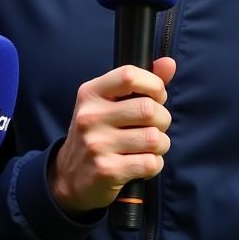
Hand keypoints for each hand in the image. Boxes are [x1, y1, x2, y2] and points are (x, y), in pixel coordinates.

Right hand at [49, 58, 175, 214]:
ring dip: (160, 145)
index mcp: (90, 93)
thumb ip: (140, 83)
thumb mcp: (108, 104)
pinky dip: (154, 164)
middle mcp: (90, 116)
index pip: (129, 75)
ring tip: (147, 147)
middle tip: (154, 127)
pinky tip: (141, 164)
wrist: (68, 177)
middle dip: (163, 119)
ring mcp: (97, 144)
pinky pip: (151, 163)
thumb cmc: (97, 134)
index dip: (154, 85)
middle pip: (149, 109)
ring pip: (154, 138)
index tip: (156, 97)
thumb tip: (169, 62)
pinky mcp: (107, 171)